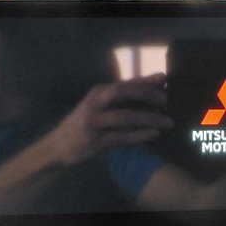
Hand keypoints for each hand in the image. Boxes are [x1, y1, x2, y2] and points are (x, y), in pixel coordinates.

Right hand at [48, 73, 172, 165]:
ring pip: (125, 116)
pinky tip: (153, 135)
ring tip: (168, 122)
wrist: (57, 147)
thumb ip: (122, 100)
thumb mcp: (100, 107)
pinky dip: (139, 135)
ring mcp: (94, 122)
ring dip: (149, 118)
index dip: (145, 80)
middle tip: (166, 100)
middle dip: (146, 94)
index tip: (165, 79)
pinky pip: (121, 137)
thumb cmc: (86, 125)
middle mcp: (95, 103)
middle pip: (122, 92)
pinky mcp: (94, 141)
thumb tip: (153, 90)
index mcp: (98, 92)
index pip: (125, 82)